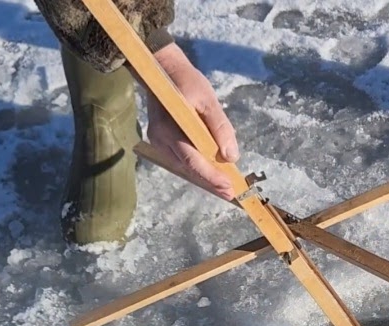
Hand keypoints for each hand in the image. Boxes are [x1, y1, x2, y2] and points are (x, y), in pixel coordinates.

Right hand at [146, 44, 238, 199]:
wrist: (162, 68)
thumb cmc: (187, 81)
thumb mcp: (209, 100)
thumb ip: (220, 128)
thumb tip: (231, 156)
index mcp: (170, 128)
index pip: (193, 160)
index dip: (211, 176)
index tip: (228, 187)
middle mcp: (160, 138)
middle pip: (188, 168)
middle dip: (210, 182)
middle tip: (230, 193)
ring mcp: (158, 141)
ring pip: (184, 165)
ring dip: (204, 176)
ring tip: (223, 186)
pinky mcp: (160, 141)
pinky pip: (181, 158)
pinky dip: (196, 166)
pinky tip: (211, 171)